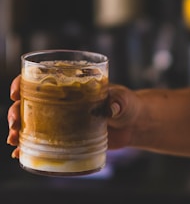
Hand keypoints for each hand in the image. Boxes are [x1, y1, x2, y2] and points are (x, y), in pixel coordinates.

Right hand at [6, 76, 140, 157]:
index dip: (23, 83)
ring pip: (32, 121)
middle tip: (14, 124)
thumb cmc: (127, 103)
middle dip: (16, 111)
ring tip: (14, 141)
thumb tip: (110, 109)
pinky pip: (44, 140)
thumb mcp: (123, 99)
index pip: (42, 78)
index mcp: (72, 85)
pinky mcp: (68, 136)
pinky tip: (21, 154)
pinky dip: (30, 147)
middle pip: (30, 102)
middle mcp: (63, 100)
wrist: (133, 123)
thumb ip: (118, 101)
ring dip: (18, 130)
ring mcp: (64, 118)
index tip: (16, 92)